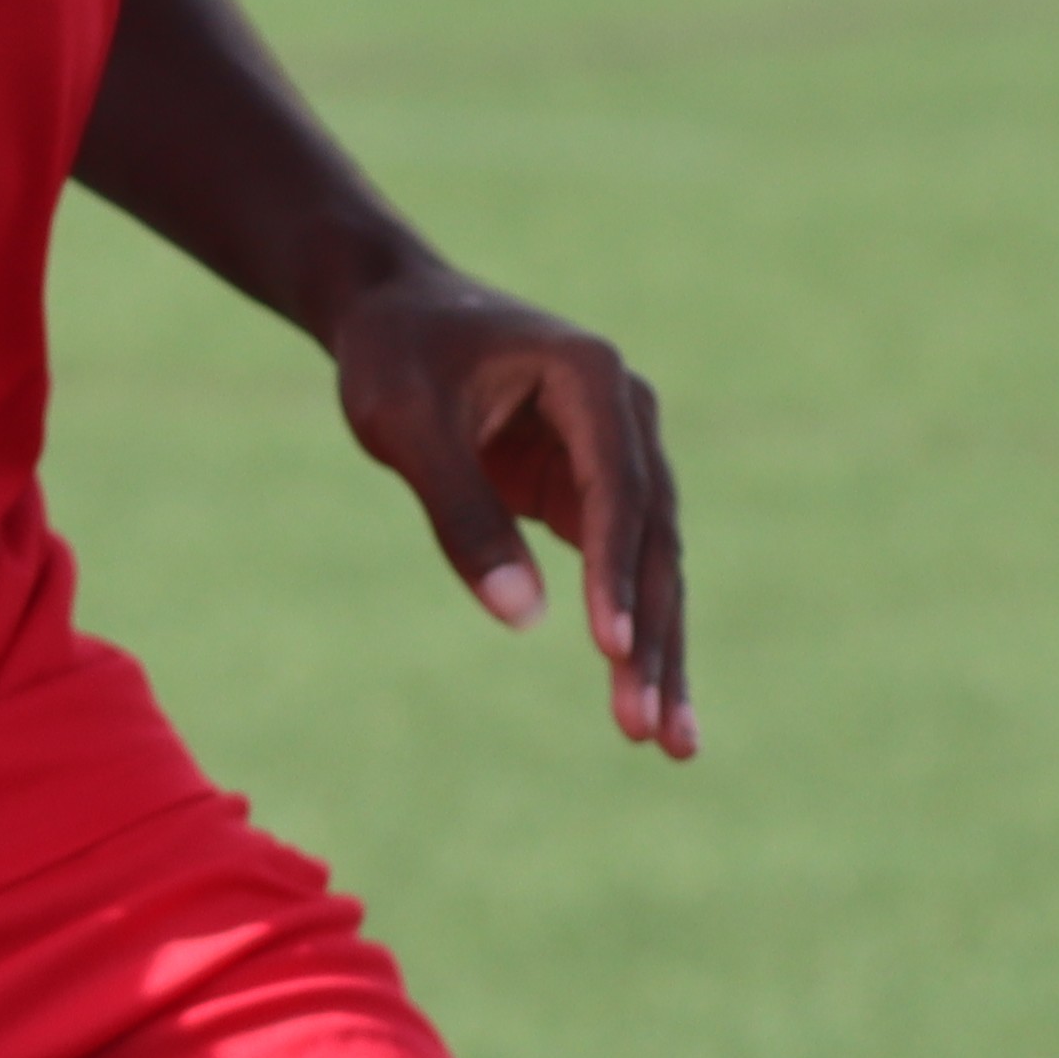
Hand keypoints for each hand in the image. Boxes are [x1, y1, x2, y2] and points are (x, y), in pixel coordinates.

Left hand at [332, 264, 693, 755]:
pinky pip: (624, 573)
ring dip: (656, 651)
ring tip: (665, 743)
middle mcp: (627, 415)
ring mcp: (621, 457)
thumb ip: (459, 512)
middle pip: (652, 540)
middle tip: (647, 728)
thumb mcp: (405, 423)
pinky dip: (632, 634)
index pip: (617, 489)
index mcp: (591, 377)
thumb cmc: (395, 355)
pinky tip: (642, 701)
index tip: (609, 646)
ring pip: (652, 567)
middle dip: (651, 635)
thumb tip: (521, 616)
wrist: (392, 314)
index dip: (614, 571)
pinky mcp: (596, 494)